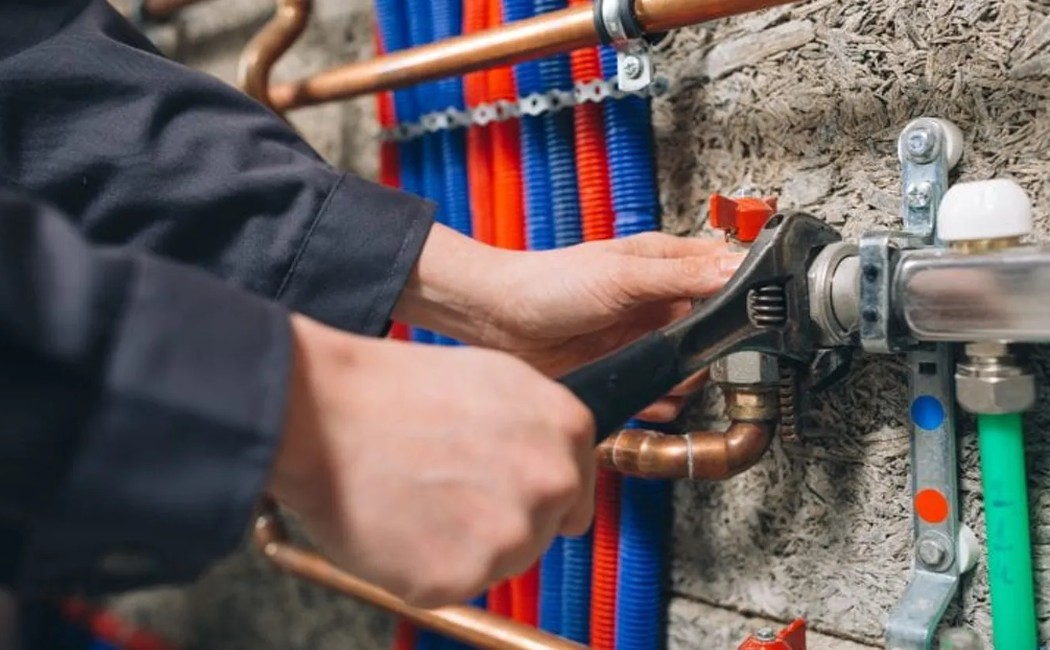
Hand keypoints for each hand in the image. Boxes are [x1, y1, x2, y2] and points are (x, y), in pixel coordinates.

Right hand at [269, 314, 594, 607]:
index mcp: (566, 429)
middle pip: (540, 533)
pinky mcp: (461, 577)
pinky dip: (423, 567)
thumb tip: (555, 459)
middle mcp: (551, 483)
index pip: (576, 494)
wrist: (323, 414)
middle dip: (500, 521)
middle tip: (446, 490)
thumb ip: (540, 425)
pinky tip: (400, 524)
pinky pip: (450, 586)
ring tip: (418, 498)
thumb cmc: (397, 390)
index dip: (533, 494)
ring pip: (499, 563)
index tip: (501, 489)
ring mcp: (509, 534)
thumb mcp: (495, 377)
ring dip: (463, 545)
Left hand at [394, 225, 742, 420]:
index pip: (726, 277)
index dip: (741, 299)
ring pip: (691, 372)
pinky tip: (637, 394)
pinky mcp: (626, 371)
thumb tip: (738, 269)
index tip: (739, 320)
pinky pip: (661, 396)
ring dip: (678, 383)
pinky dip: (656, 402)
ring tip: (653, 375)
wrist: (497, 321)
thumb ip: (683, 276)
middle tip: (683, 355)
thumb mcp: (621, 275)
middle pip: (716, 336)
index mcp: (666, 265)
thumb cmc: (547, 284)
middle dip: (705, 354)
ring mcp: (644, 340)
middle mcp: (660, 303)